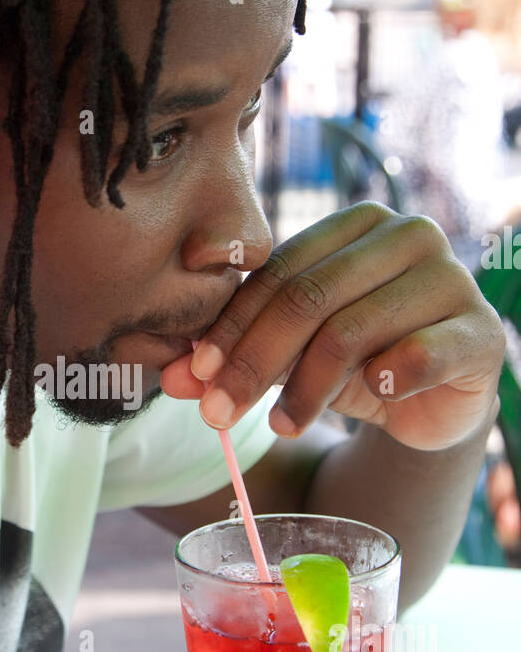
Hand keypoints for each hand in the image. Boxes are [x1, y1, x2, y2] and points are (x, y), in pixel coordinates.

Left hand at [161, 203, 505, 451]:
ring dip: (304, 390)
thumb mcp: (289, 358)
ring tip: (278, 427)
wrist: (435, 401)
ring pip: (352, 331)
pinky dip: (379, 385)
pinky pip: (416, 357)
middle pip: (309, 298)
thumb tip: (172, 378)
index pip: (280, 271)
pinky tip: (364, 403)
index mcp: (357, 224)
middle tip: (218, 414)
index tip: (195, 375)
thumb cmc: (359, 362)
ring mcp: (451, 280)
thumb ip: (234, 360)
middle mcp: (408, 237)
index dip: (231, 325)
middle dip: (253, 362)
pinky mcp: (479, 332)